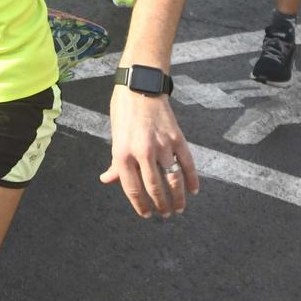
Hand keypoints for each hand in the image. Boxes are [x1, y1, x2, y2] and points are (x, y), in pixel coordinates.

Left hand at [100, 86, 198, 218]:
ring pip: (173, 180)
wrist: (140, 86)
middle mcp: (143, 152)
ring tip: (178, 209)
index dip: (140, 205)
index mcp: (123, 153)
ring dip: (177, 198)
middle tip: (165, 214)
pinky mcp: (177, 138)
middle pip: (154, 188)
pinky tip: (193, 190)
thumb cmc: (123, 111)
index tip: (146, 214)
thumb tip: (107, 180)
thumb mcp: (115, 136)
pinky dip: (192, 179)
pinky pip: (187, 164)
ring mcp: (162, 145)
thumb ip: (115, 162)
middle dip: (161, 206)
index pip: (132, 188)